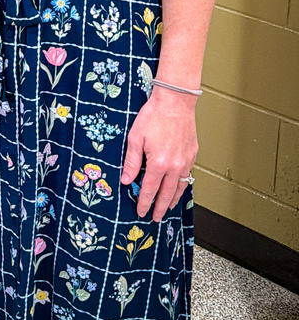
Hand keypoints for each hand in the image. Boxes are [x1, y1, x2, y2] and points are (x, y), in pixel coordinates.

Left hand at [120, 88, 197, 221]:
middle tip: (155, 218)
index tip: (141, 211)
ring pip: (180, 187)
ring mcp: (186, 161)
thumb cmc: (154, 115)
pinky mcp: (192, 154)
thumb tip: (126, 180)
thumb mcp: (135, 137)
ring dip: (173, 200)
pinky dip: (182, 186)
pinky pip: (188, 176)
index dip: (145, 202)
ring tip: (168, 207)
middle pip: (167, 194)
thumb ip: (132, 161)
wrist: (175, 101)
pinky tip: (178, 187)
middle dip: (160, 208)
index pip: (150, 190)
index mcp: (159, 163)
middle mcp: (174, 166)